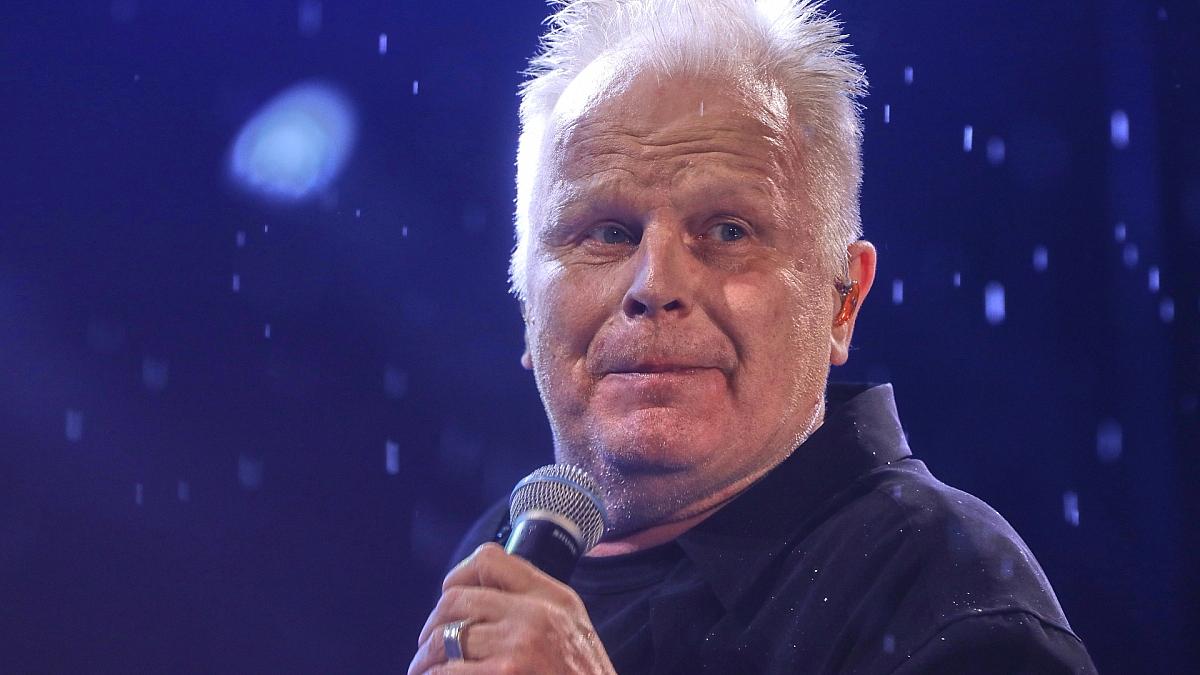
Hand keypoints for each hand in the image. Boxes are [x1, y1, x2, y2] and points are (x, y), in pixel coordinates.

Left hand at [409, 543, 615, 674]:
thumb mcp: (571, 625)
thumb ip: (534, 603)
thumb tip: (480, 596)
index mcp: (552, 596)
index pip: (490, 560)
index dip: (458, 575)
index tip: (448, 597)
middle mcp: (535, 615)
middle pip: (456, 601)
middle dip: (431, 625)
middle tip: (426, 645)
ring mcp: (518, 648)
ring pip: (446, 640)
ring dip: (426, 659)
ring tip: (424, 670)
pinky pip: (449, 672)